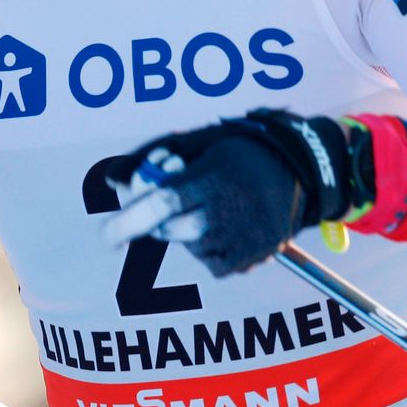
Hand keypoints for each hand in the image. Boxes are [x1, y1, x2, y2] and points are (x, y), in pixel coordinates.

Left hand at [100, 110, 363, 276]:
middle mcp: (227, 210)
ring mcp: (241, 237)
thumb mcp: (200, 144)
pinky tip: (223, 225)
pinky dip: (206, 247)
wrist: (300, 172)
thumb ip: (154, 159)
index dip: (131, 218)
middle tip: (157, 209)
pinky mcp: (250, 258)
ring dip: (184, 232)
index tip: (107, 235)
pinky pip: (210, 262)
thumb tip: (110, 180)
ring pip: (189, 246)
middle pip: (171, 230)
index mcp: (214, 177)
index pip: (165, 201)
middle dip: (154, 224)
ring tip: (208, 207)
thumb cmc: (240, 153)